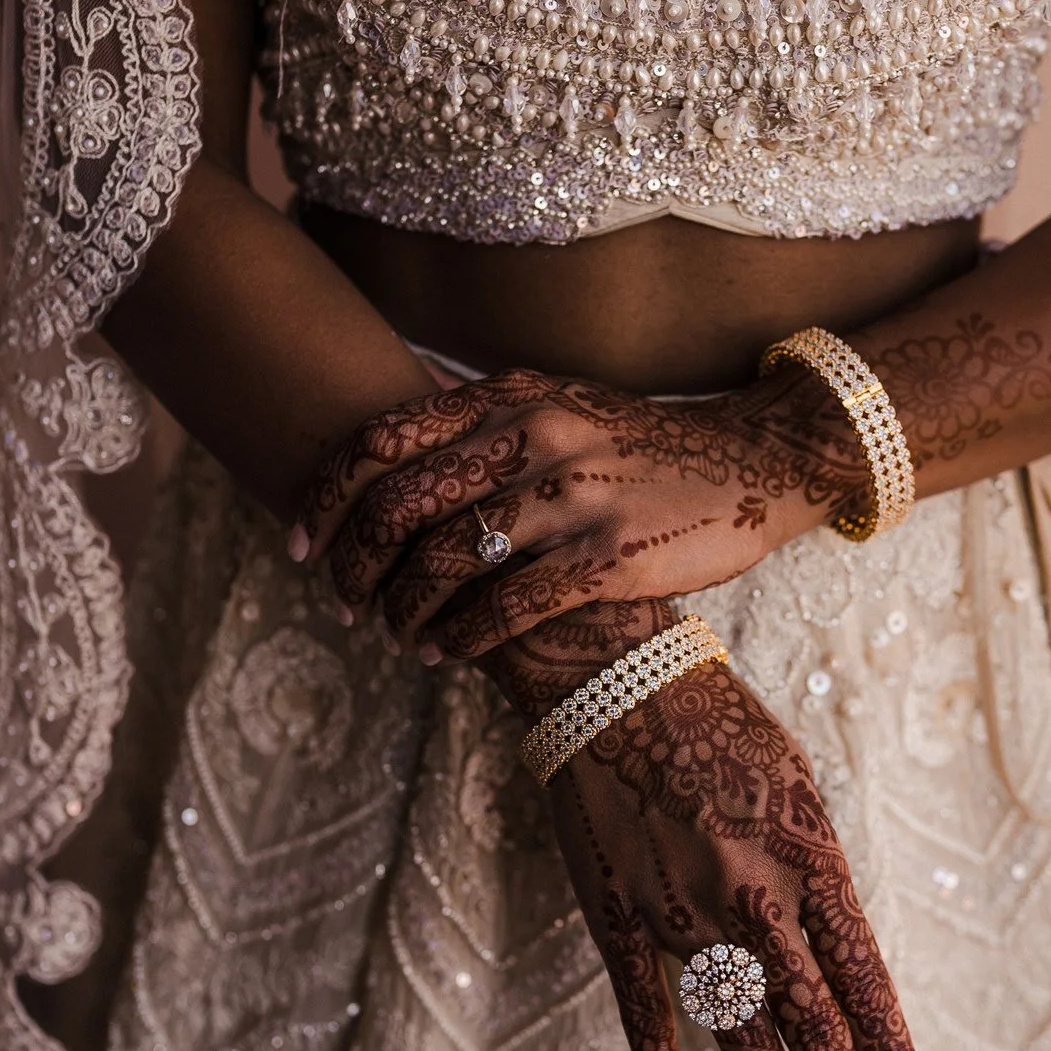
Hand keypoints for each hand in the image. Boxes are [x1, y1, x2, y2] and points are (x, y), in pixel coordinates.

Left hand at [289, 367, 864, 660]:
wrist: (750, 462)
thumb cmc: (638, 445)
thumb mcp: (557, 404)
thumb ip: (481, 421)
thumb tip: (387, 451)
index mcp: (509, 397)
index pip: (379, 441)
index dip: (325, 498)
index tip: (301, 543)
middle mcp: (534, 437)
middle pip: (399, 506)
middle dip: (354, 567)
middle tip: (345, 604)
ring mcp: (573, 497)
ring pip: (446, 560)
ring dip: (404, 610)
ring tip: (397, 637)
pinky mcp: (609, 557)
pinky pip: (509, 605)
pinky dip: (461, 637)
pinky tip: (448, 653)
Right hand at [482, 601, 929, 1050]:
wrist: (613, 678)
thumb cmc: (718, 724)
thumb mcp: (796, 784)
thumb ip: (816, 872)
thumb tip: (839, 953)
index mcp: (806, 854)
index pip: (863, 978)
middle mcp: (749, 891)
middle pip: (810, 1019)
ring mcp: (678, 908)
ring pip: (738, 1029)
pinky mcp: (616, 914)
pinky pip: (642, 1010)